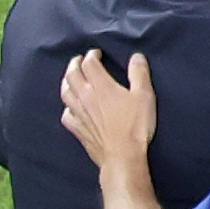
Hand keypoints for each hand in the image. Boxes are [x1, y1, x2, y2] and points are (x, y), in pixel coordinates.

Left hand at [59, 46, 155, 170]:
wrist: (122, 155)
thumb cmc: (135, 125)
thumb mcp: (144, 96)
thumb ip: (139, 74)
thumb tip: (136, 57)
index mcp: (100, 86)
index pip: (90, 64)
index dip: (92, 55)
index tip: (96, 53)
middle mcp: (85, 96)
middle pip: (72, 75)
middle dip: (74, 64)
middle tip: (79, 60)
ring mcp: (78, 113)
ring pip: (65, 92)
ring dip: (66, 82)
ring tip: (70, 78)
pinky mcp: (77, 128)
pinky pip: (66, 114)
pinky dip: (67, 107)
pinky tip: (70, 108)